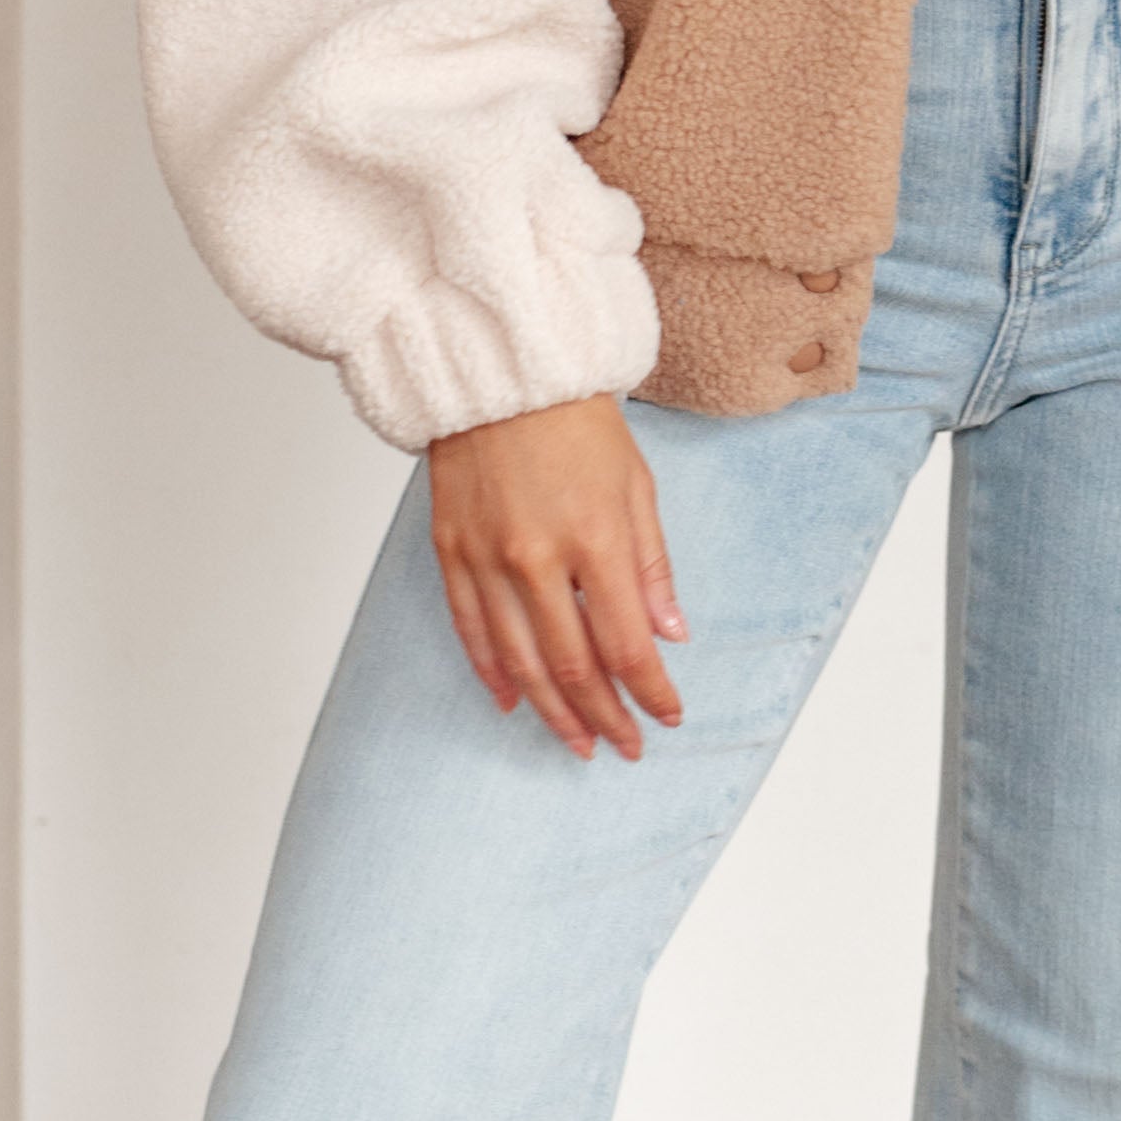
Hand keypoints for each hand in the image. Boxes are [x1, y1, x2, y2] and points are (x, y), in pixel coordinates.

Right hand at [428, 396, 686, 757]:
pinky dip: (494, 674)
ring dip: (554, 712)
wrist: (501, 374)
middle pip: (574, 666)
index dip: (650, 691)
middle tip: (624, 745)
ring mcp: (486, 558)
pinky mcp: (450, 551)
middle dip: (605, 716)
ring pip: (521, 662)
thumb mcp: (637, 488)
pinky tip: (514, 702)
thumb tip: (669, 636)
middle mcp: (537, 557)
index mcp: (595, 538)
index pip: (627, 644)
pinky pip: (472, 631)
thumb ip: (652, 568)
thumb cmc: (576, 423)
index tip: (667, 715)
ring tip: (577, 742)